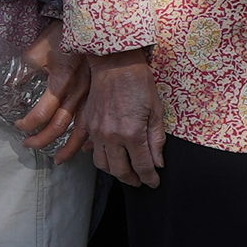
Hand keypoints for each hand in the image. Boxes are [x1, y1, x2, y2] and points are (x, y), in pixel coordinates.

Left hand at [16, 34, 89, 156]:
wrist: (96, 26)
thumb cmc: (65, 34)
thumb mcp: (40, 49)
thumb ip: (25, 68)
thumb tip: (10, 85)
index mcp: (61, 81)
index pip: (42, 112)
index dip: (29, 123)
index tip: (19, 126)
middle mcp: (78, 92)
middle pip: (60, 126)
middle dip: (43, 140)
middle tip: (29, 146)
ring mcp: (92, 95)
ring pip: (81, 130)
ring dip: (69, 147)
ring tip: (58, 159)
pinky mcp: (101, 95)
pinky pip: (98, 122)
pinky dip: (91, 138)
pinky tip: (86, 147)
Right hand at [78, 50, 164, 185]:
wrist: (114, 63)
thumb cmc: (139, 83)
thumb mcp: (155, 110)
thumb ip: (156, 140)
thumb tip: (158, 163)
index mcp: (131, 133)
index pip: (142, 166)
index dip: (149, 178)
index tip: (154, 183)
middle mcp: (111, 136)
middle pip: (120, 170)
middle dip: (132, 180)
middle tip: (141, 181)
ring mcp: (97, 132)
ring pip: (103, 164)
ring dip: (115, 172)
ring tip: (127, 172)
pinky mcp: (89, 125)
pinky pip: (92, 151)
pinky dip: (102, 159)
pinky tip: (111, 158)